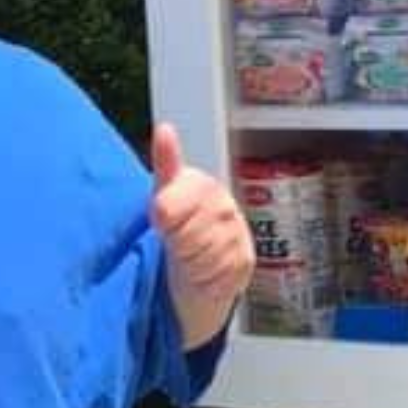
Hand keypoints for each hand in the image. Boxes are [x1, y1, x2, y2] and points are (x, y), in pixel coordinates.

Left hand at [148, 123, 252, 347]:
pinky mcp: (245, 260)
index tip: (162, 221)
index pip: (169, 209)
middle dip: (176, 245)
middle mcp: (224, 206)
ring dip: (190, 263)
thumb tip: (165, 129)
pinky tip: (205, 269)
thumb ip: (165, 164)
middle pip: (185, 237)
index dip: (162, 220)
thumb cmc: (178, 226)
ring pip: (201, 257)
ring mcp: (237, 233)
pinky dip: (205, 278)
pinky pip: (216, 275)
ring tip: (190, 256)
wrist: (201, 262)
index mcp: (201, 185)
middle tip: (177, 243)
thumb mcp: (163, 195)